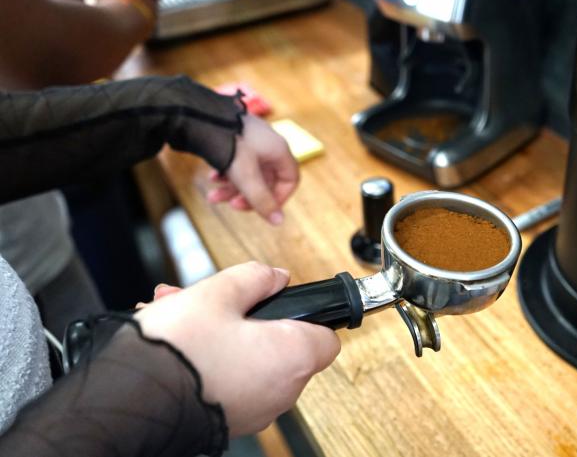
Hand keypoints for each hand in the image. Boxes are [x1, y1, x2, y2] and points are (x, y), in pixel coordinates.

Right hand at [134, 262, 339, 436]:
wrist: (127, 400)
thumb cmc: (176, 352)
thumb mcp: (217, 293)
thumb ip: (255, 278)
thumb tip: (276, 277)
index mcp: (291, 357)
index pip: (327, 338)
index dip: (309, 315)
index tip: (288, 301)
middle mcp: (279, 392)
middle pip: (281, 345)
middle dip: (249, 316)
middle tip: (217, 298)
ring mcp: (253, 411)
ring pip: (249, 360)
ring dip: (223, 333)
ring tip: (181, 308)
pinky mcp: (225, 421)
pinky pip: (229, 381)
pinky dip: (211, 358)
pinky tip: (176, 336)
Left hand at [208, 115, 298, 225]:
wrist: (198, 115)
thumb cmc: (228, 144)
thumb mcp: (246, 177)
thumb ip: (262, 201)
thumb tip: (279, 222)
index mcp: (279, 150)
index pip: (290, 180)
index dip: (278, 198)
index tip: (262, 209)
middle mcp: (268, 144)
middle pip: (266, 179)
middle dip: (248, 196)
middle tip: (231, 205)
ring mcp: (252, 140)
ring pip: (248, 172)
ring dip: (232, 188)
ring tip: (213, 197)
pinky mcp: (236, 137)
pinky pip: (236, 162)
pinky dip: (226, 174)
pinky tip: (212, 178)